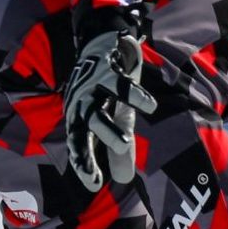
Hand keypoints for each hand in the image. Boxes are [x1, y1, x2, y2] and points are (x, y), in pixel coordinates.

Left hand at [63, 8, 156, 191]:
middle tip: (112, 160)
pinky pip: (121, 84)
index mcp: (79, 119)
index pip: (78, 145)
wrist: (102, 45)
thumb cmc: (106, 93)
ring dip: (112, 125)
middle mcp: (82, 105)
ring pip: (98, 110)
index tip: (93, 183)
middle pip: (85, 128)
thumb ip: (118, 151)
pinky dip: (134, 94)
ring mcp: (93, 87)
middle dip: (93, 146)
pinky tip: (149, 107)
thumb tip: (122, 179)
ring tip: (126, 142)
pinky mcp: (108, 70)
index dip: (83, 163)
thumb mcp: (112, 122)